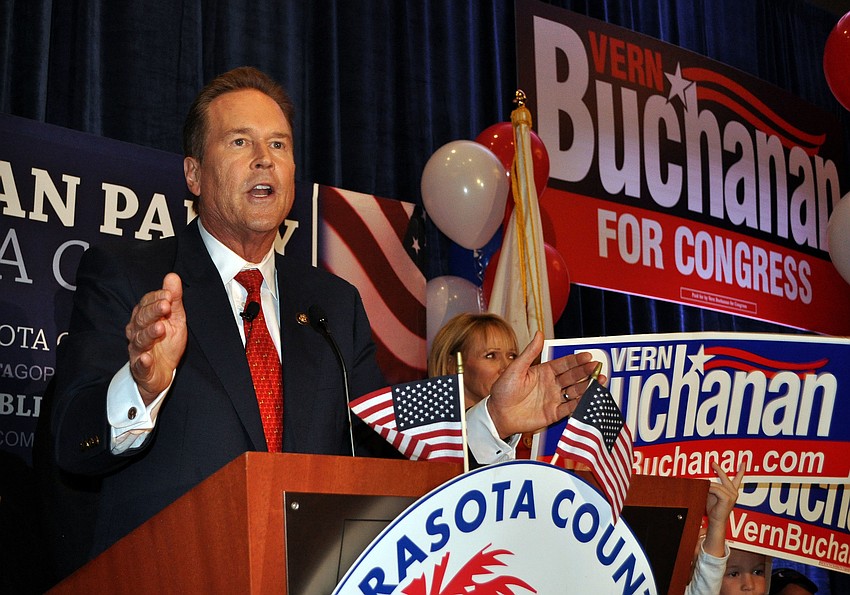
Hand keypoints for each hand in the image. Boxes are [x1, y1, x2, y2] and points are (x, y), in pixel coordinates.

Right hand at [125, 273, 186, 404]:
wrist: (162, 372)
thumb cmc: (166, 343)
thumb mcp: (175, 318)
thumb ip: (174, 299)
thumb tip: (172, 276)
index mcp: (144, 318)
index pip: (146, 304)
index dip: (156, 299)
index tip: (168, 295)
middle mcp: (137, 332)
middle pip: (141, 320)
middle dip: (153, 312)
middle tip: (165, 306)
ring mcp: (138, 350)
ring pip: (140, 340)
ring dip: (149, 333)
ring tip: (159, 328)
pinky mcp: (141, 368)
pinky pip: (140, 365)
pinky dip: (143, 361)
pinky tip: (146, 357)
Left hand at [487, 331, 604, 438]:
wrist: (497, 414)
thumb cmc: (503, 390)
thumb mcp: (516, 368)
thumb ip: (530, 353)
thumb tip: (539, 334)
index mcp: (543, 372)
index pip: (564, 364)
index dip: (576, 360)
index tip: (588, 356)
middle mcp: (551, 384)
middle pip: (572, 377)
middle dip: (585, 371)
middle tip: (597, 366)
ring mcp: (553, 399)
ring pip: (575, 392)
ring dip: (588, 387)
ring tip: (600, 380)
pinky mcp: (553, 414)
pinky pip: (570, 408)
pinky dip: (580, 404)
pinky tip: (590, 398)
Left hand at [701, 462, 744, 556]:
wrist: (716, 520)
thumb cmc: (713, 508)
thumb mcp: (712, 494)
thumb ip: (712, 487)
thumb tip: (706, 479)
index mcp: (731, 491)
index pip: (738, 478)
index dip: (741, 470)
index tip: (743, 462)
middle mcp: (734, 492)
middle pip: (725, 477)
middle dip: (719, 470)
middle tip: (712, 463)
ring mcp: (732, 495)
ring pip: (717, 485)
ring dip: (709, 486)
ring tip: (704, 490)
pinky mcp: (728, 498)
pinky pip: (716, 489)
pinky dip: (710, 490)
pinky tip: (707, 492)